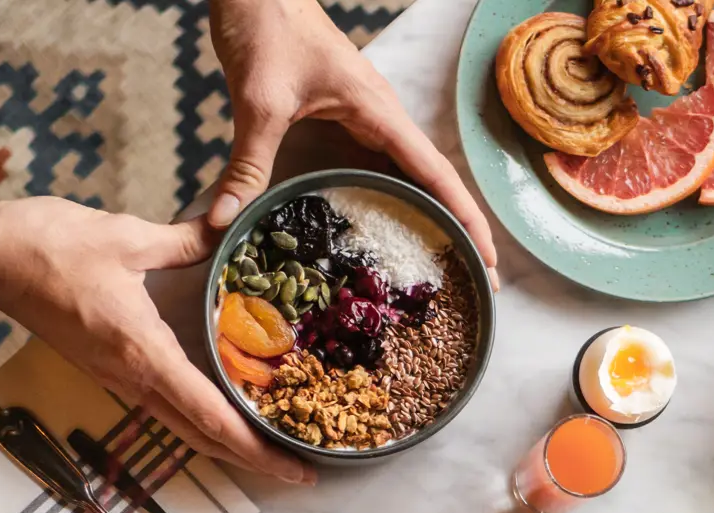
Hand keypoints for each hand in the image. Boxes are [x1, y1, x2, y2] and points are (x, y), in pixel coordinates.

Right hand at [0, 196, 313, 484]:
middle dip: (255, 461)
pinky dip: (203, 423)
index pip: (211, 416)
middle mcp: (134, 379)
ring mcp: (119, 379)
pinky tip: (225, 417)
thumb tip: (226, 230)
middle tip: (302, 473)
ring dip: (229, 446)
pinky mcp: (109, 371)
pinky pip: (166, 409)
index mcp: (144, 354)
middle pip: (204, 438)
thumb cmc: (47, 246)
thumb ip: (186, 242)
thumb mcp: (127, 237)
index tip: (296, 469)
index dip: (258, 449)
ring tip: (273, 452)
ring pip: (184, 429)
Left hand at [207, 0, 497, 280]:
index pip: (436, 174)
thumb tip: (224, 219)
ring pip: (416, 179)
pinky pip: (385, 171)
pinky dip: (402, 204)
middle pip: (438, 183)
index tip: (489, 259)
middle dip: (465, 230)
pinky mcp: (350, 125)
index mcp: (378, 112)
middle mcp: (384, 120)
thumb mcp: (258, 100)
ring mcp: (369, 123)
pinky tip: (400, 234)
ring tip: (454, 270)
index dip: (467, 217)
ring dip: (439, 219)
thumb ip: (247, 162)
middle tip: (482, 282)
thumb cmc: (265, 27)